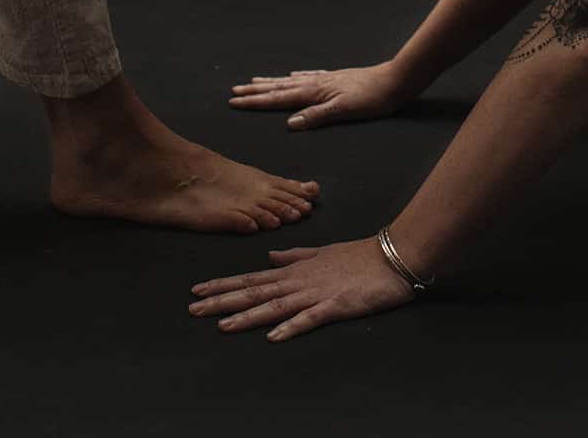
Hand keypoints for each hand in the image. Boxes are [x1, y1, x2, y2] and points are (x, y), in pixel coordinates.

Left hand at [188, 238, 417, 341]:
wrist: (394, 256)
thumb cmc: (359, 256)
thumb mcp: (323, 252)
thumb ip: (295, 255)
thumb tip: (270, 254)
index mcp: (296, 270)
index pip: (253, 278)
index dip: (224, 285)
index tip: (197, 290)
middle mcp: (300, 281)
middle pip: (256, 292)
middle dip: (224, 301)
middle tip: (193, 308)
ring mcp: (317, 294)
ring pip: (276, 306)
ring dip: (248, 315)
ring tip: (222, 325)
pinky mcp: (336, 306)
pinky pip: (310, 319)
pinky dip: (291, 326)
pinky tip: (274, 335)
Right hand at [229, 61, 418, 130]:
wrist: (394, 81)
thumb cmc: (371, 99)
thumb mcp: (344, 111)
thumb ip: (316, 117)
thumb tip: (289, 124)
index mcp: (314, 93)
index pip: (278, 99)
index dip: (256, 102)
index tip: (234, 102)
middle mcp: (315, 84)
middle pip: (279, 88)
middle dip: (256, 91)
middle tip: (234, 91)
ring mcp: (324, 80)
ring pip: (290, 81)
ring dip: (271, 83)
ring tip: (254, 80)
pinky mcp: (335, 79)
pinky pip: (307, 77)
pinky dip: (294, 78)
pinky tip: (293, 75)